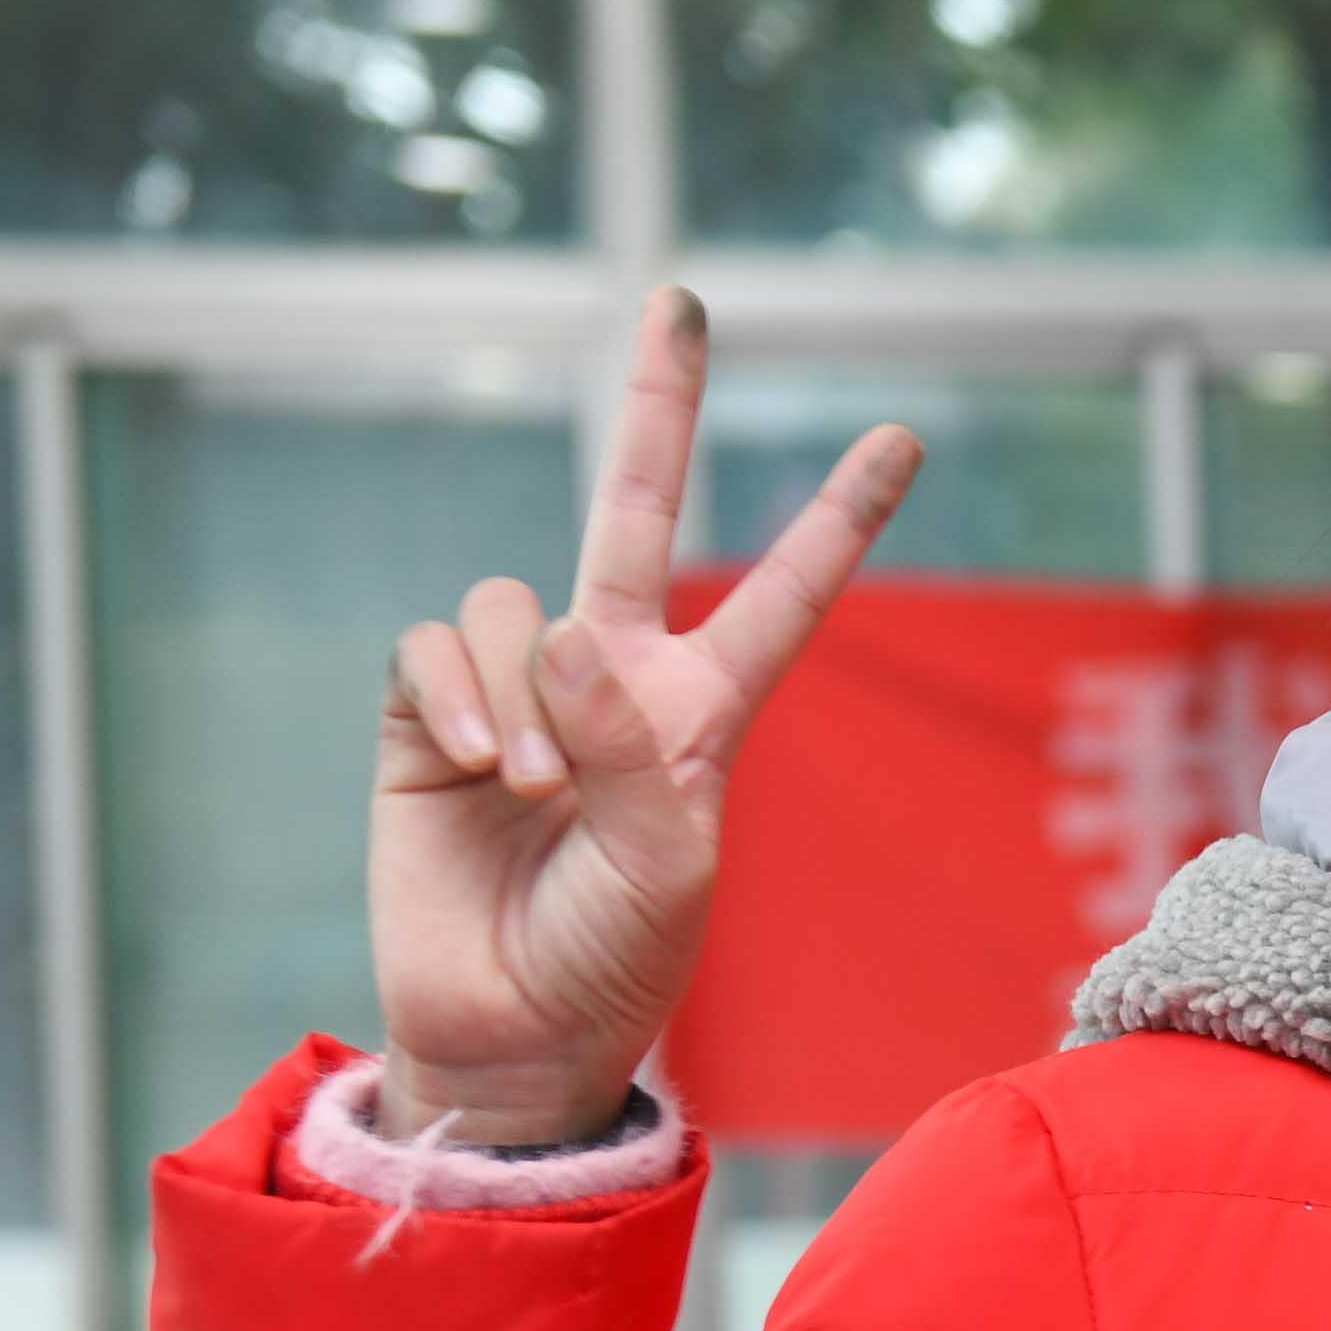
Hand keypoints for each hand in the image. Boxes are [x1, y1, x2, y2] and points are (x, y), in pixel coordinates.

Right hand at [372, 287, 914, 1146]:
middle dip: (656, 404)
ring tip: (534, 785)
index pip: (780, 598)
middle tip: (682, 300)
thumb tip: (575, 636)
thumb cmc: (611, 958)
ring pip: (518, 602)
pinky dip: (463, 694)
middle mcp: (611, 678)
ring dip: (528, 689)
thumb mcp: (666, 867)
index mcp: (701, 713)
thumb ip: (634, 751)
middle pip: (631, 510)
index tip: (902, 439)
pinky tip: (483, 763)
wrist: (511, 1031)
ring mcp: (518, 688)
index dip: (835, 521)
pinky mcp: (428, 712)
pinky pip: (438, 648)